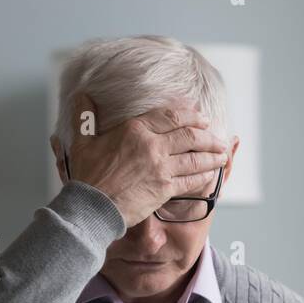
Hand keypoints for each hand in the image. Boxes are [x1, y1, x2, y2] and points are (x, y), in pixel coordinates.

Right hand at [56, 93, 228, 228]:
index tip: (200, 116)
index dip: (189, 114)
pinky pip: (191, 180)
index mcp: (135, 129)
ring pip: (195, 157)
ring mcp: (161, 168)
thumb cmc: (87, 175)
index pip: (170, 116)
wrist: (93, 206)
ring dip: (212, 155)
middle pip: (189, 135)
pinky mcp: (166, 189)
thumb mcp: (82, 141)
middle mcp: (152, 146)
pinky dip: (204, 176)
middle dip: (207, 134)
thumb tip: (81, 96)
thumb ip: (85, 117)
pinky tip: (210, 174)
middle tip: (216, 136)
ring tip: (222, 154)